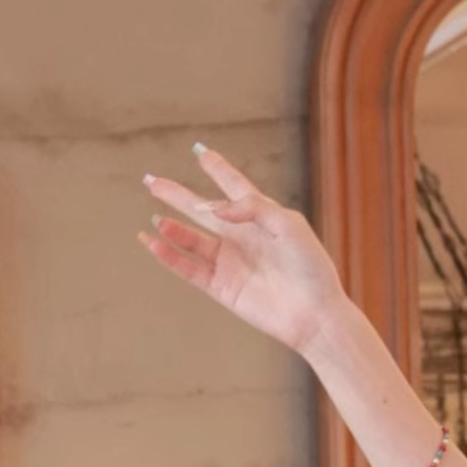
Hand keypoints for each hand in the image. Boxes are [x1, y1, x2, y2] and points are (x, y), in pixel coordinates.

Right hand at [138, 143, 346, 358]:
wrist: (315, 314)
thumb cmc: (311, 267)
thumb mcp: (288, 224)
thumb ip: (251, 207)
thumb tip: (212, 209)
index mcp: (262, 218)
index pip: (234, 187)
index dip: (218, 170)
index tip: (200, 152)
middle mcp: (243, 238)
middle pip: (203, 210)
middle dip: (177, 195)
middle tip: (151, 180)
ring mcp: (231, 263)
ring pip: (192, 239)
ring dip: (172, 228)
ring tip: (155, 217)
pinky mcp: (223, 288)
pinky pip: (189, 269)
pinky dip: (170, 257)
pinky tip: (153, 243)